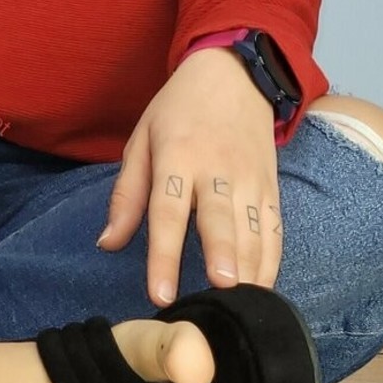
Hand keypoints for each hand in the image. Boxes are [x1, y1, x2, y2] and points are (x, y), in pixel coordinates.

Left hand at [99, 48, 281, 307]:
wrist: (234, 74)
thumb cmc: (178, 110)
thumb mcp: (142, 140)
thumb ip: (127, 195)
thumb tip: (106, 243)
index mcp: (177, 156)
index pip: (167, 212)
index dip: (163, 255)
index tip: (160, 295)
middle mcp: (216, 169)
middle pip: (219, 219)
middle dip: (222, 257)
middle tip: (221, 292)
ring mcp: (249, 178)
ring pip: (253, 230)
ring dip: (249, 270)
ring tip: (243, 308)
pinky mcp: (271, 186)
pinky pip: (275, 229)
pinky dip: (272, 261)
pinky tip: (263, 290)